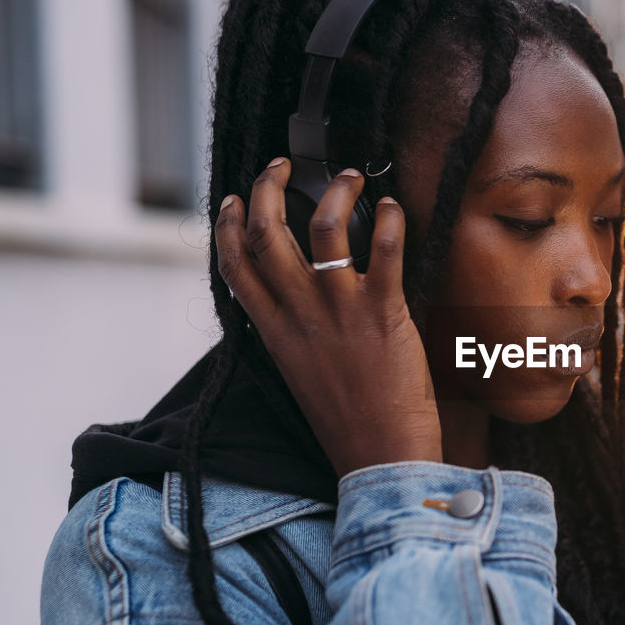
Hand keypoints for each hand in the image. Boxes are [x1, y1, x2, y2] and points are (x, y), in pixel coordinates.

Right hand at [215, 157, 442, 474]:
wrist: (381, 458)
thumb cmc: (348, 423)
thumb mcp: (300, 376)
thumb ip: (292, 336)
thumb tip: (294, 307)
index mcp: (274, 332)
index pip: (236, 266)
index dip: (231, 225)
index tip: (238, 199)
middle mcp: (300, 315)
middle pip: (268, 234)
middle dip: (270, 188)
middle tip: (285, 166)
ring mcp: (340, 311)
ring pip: (322, 227)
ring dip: (335, 190)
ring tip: (352, 176)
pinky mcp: (384, 314)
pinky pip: (384, 251)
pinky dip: (389, 220)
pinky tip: (393, 207)